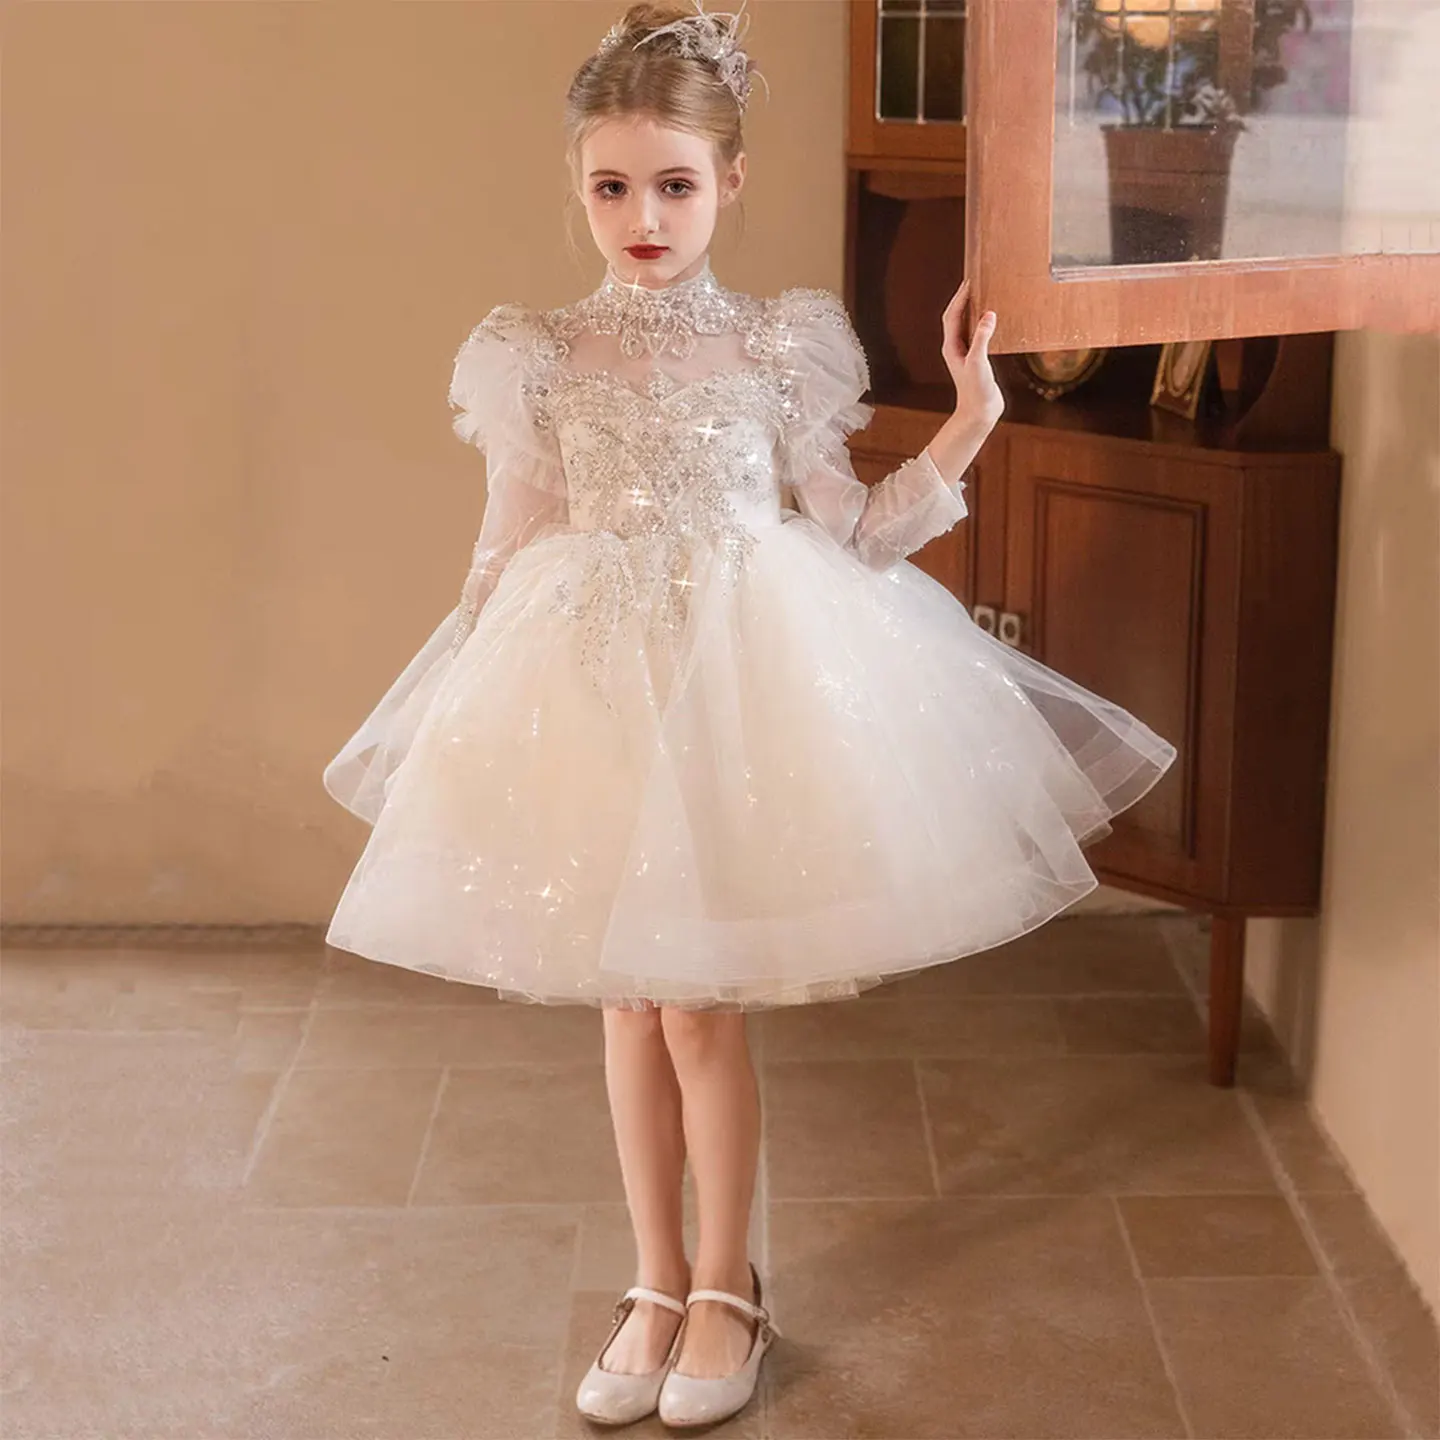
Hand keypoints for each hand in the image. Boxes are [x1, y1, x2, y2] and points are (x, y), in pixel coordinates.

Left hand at [941, 279, 1003, 435]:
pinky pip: (977, 335)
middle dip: (963, 299)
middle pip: (955, 317)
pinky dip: (982, 324)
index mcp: (951, 347)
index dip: (959, 298)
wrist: (979, 413)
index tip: (969, 282)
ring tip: (982, 295)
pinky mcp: (976, 360)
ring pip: (965, 325)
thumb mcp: (979, 362)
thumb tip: (988, 315)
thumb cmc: (976, 391)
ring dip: (971, 310)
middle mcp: (955, 348)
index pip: (952, 315)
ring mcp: (965, 354)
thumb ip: (982, 338)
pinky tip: (992, 320)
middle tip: (974, 282)